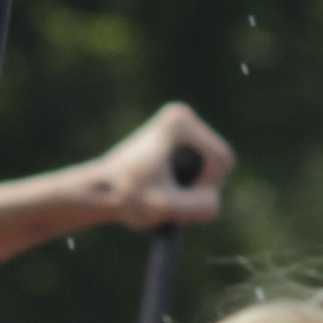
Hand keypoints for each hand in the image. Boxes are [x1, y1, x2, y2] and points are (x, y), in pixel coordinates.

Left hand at [90, 102, 236, 229]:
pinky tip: (162, 186)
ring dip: (193, 187)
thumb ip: (199, 206)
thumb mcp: (164, 208)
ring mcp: (179, 125)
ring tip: (162, 189)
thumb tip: (216, 199)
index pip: (222, 160)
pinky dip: (188, 184)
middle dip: (199, 185)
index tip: (173, 190)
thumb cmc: (128, 198)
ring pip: (212, 168)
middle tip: (167, 192)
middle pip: (220, 162)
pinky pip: (203, 167)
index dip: (205, 185)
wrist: (99, 191)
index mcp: (181, 121)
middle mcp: (181, 115)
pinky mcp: (176, 137)